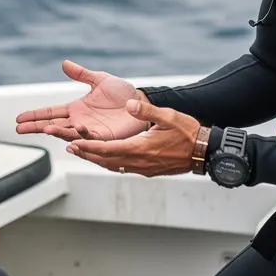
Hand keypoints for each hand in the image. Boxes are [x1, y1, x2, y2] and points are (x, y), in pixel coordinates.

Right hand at [15, 60, 149, 141]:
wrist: (142, 103)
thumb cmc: (123, 94)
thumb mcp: (100, 80)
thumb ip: (82, 74)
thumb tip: (64, 64)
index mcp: (76, 108)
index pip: (50, 112)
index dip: (35, 115)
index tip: (19, 118)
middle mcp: (79, 121)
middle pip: (53, 124)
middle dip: (36, 127)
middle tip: (19, 129)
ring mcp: (90, 131)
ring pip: (68, 133)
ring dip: (57, 131)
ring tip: (46, 129)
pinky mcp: (104, 138)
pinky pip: (89, 140)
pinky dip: (79, 139)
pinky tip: (71, 138)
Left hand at [66, 98, 200, 176]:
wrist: (204, 153)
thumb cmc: (188, 133)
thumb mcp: (168, 116)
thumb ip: (147, 110)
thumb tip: (129, 104)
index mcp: (140, 149)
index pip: (107, 149)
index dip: (89, 146)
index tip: (74, 144)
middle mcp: (139, 162)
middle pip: (106, 160)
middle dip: (87, 154)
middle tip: (70, 148)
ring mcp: (144, 169)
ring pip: (114, 165)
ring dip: (97, 159)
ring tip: (83, 152)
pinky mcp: (149, 170)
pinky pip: (123, 167)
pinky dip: (110, 162)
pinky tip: (106, 157)